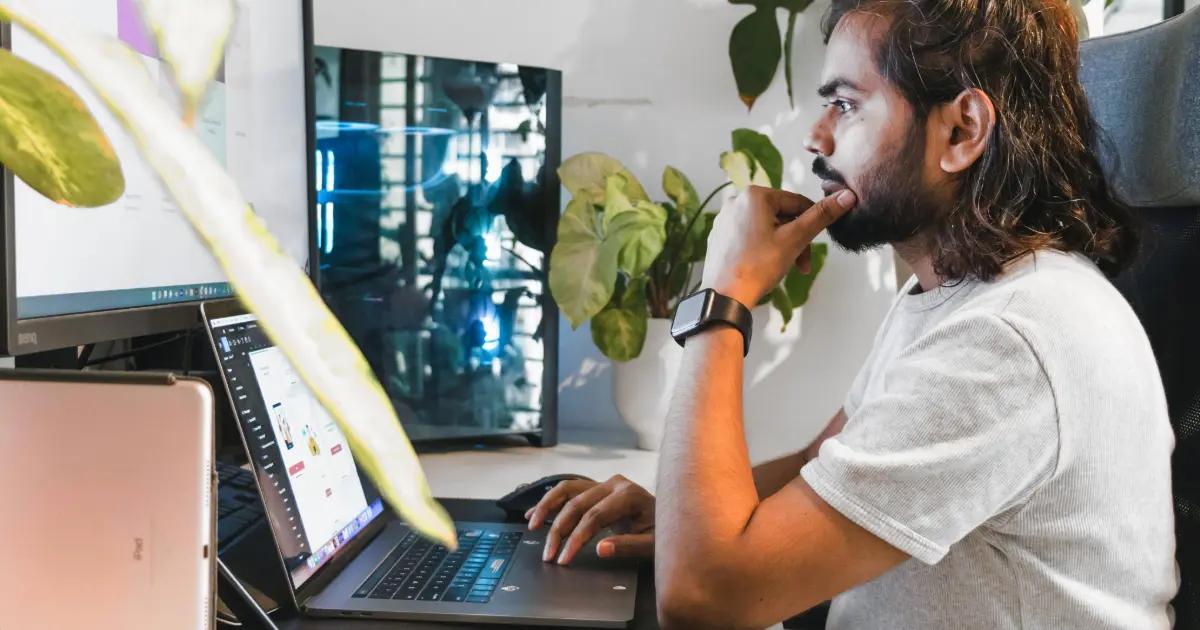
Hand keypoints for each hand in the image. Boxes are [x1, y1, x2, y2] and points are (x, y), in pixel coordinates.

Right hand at [525, 475, 655, 564]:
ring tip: (532, 525)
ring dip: (547, 507)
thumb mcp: (652, 545)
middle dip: (558, 530)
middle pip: (577, 504)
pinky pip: (570, 491)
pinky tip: (536, 512)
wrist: (672, 520)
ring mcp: (606, 484)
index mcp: (629, 495)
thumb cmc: (664, 533)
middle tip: (549, 554)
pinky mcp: (598, 488)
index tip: (564, 558)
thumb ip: (627, 546)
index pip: (594, 517)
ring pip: (568, 489)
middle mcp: (615, 484)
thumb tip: (600, 549)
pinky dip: (551, 500)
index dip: (576, 539)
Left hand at [701, 186, 856, 307]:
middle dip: (795, 239)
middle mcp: (735, 200)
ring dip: (781, 245)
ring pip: (766, 226)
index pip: (797, 202)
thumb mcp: (795, 239)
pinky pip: (749, 235)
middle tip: (802, 264)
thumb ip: (821, 216)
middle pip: (781, 215)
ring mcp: (725, 218)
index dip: (812, 224)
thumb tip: (847, 196)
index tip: (815, 247)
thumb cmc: (758, 266)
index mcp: (754, 195)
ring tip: (785, 268)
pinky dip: (762, 248)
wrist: (724, 296)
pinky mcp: (719, 236)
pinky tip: (763, 266)